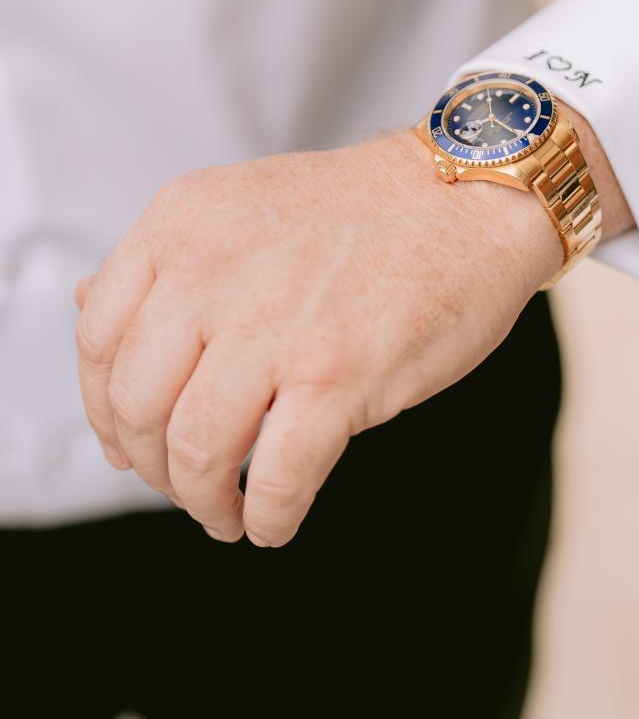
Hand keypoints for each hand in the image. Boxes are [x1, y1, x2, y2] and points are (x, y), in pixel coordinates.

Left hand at [74, 132, 563, 546]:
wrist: (468, 198)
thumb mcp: (238, 206)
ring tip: (227, 510)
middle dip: (152, 466)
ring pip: (195, 450)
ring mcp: (276, 325)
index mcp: (181, 224)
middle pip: (137, 405)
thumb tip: (88, 312)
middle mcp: (214, 270)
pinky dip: (267, 517)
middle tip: (184, 483)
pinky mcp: (340, 374)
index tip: (131, 440)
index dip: (106, 408)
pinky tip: (275, 520)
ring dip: (203, 502)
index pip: (97, 340)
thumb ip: (165, 260)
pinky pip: (276, 477)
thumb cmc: (364, 211)